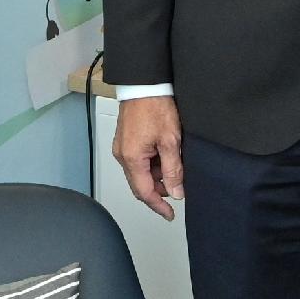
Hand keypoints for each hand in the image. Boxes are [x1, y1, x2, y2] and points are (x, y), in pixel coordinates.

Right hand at [112, 95, 184, 219]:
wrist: (144, 84)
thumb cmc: (155, 106)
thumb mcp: (171, 141)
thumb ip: (173, 170)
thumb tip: (175, 192)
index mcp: (132, 158)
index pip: (144, 192)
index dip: (158, 206)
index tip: (169, 214)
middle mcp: (122, 155)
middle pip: (140, 184)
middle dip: (158, 191)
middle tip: (177, 190)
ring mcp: (122, 147)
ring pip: (140, 173)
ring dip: (157, 176)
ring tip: (175, 166)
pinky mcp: (125, 140)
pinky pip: (138, 161)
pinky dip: (152, 164)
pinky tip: (165, 156)